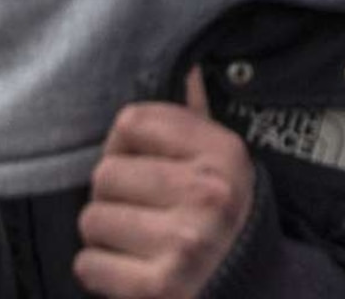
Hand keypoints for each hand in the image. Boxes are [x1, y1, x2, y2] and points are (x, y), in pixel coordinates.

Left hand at [74, 74, 256, 298]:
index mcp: (222, 154)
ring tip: (134, 240)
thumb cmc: (228, 220)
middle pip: (105, 173)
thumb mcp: (226, 164)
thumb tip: (186, 68)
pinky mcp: (158, 287)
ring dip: (104, 234)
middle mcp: (206, 194)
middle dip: (112, 195)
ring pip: (92, 220)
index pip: (132, 122)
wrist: (256, 290)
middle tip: (136, 210)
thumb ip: (196, 119)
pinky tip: (127, 268)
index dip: (124, 145)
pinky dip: (99, 269)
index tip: (138, 164)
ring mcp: (183, 243)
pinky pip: (88, 264)